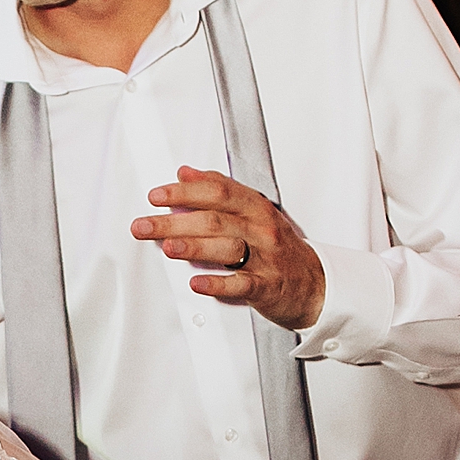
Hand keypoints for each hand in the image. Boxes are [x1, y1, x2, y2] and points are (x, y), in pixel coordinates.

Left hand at [132, 167, 325, 331]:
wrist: (315, 284)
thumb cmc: (279, 248)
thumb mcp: (254, 211)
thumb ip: (220, 190)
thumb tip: (186, 172)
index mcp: (255, 208)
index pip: (218, 192)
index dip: (185, 192)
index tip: (157, 196)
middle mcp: (260, 230)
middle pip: (214, 219)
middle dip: (174, 221)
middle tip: (144, 225)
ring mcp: (265, 258)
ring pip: (226, 248)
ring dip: (193, 247)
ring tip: (168, 246)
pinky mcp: (266, 287)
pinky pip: (241, 284)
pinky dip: (217, 283)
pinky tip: (197, 282)